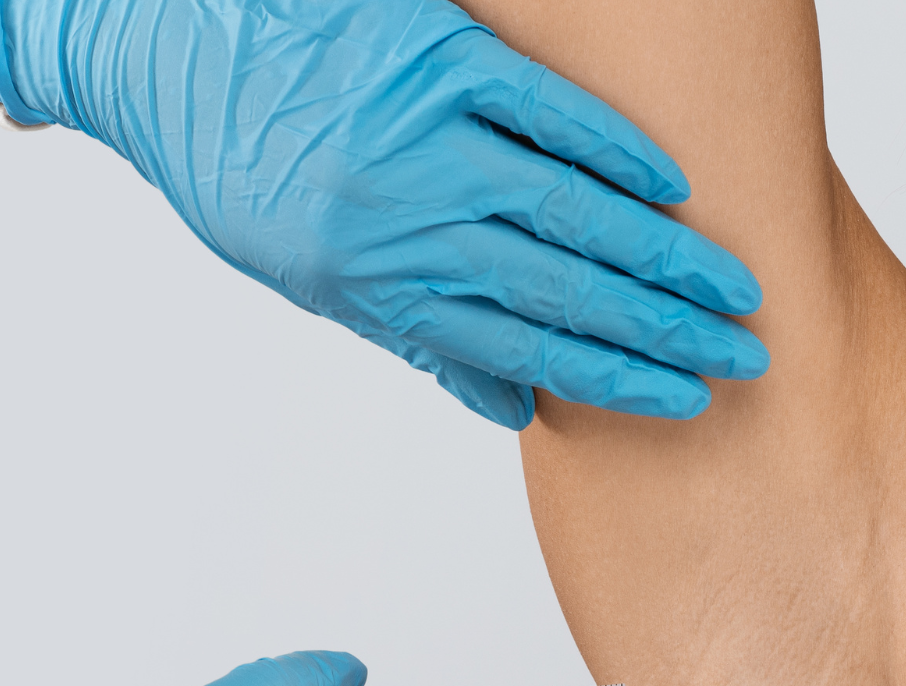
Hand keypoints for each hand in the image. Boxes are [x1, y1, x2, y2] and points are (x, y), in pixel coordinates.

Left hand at [0, 0, 767, 426]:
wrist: (162, 60)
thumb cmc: (241, 176)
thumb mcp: (317, 283)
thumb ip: (421, 335)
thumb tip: (514, 405)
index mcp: (385, 288)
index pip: (529, 351)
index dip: (617, 381)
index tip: (684, 399)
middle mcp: (410, 223)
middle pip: (566, 291)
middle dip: (664, 333)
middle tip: (744, 356)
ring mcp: (424, 138)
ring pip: (567, 210)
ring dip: (659, 257)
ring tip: (729, 288)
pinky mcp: (432, 58)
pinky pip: (540, 109)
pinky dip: (609, 145)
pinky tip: (669, 183)